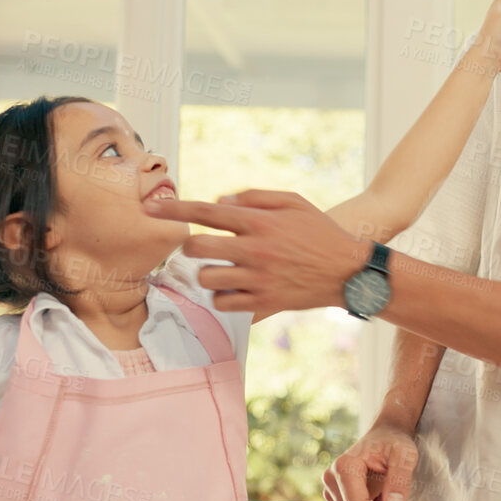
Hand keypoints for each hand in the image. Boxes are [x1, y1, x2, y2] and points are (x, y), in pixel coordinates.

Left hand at [147, 190, 371, 317]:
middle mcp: (255, 250)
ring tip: (221, 269)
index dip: (174, 209)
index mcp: (260, 222)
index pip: (206, 212)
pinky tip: (235, 288)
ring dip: (206, 273)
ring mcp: (258, 279)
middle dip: (190, 246)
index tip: (151, 208)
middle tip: (200, 247)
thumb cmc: (320, 232)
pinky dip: (222, 296)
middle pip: (196, 247)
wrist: (349, 271)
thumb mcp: (293, 202)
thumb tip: (218, 202)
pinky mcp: (263, 304)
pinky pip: (222, 303)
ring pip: (206, 278)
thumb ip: (253, 197)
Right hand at [322, 423, 420, 500]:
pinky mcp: (335, 500)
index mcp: (344, 467)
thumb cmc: (395, 443)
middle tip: (397, 500)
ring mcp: (330, 491)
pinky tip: (379, 499)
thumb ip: (400, 481)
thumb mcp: (405, 456)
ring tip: (386, 495)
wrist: (385, 437)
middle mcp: (331, 480)